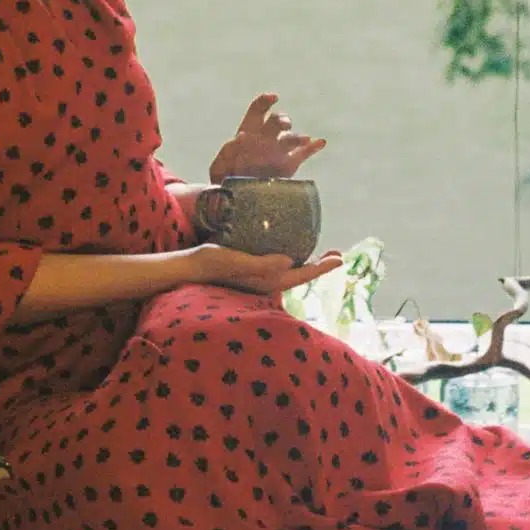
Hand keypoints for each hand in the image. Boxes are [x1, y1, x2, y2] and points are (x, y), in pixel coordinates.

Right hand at [188, 244, 342, 294]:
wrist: (189, 268)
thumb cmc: (211, 263)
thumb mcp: (236, 260)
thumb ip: (261, 264)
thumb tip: (290, 261)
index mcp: (267, 280)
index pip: (301, 274)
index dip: (322, 267)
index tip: (339, 258)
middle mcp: (267, 281)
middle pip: (300, 273)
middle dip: (320, 264)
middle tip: (337, 254)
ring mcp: (259, 277)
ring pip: (290, 270)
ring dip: (308, 261)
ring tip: (322, 253)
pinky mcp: (252, 270)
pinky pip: (278, 265)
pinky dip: (291, 258)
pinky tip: (291, 249)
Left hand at [209, 93, 325, 183]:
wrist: (236, 200)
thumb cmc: (224, 181)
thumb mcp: (219, 167)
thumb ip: (229, 151)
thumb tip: (241, 136)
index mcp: (249, 131)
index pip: (258, 110)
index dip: (266, 101)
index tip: (274, 97)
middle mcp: (266, 137)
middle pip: (277, 121)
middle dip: (282, 119)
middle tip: (284, 124)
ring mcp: (279, 151)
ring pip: (291, 137)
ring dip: (297, 136)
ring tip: (303, 140)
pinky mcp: (289, 166)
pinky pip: (304, 153)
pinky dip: (313, 148)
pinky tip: (320, 142)